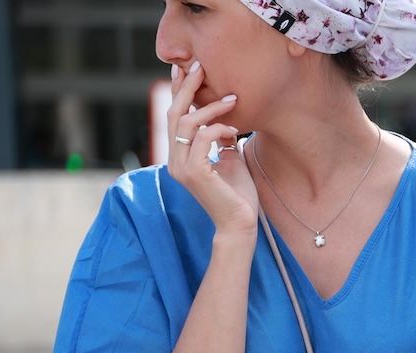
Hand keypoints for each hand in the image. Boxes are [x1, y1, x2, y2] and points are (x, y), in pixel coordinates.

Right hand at [166, 61, 257, 232]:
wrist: (241, 224)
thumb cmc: (238, 195)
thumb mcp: (230, 160)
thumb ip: (222, 141)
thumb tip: (225, 123)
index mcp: (180, 157)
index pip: (175, 119)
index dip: (179, 92)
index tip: (186, 69)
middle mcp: (175, 161)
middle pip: (174, 115)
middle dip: (186, 88)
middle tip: (199, 66)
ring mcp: (181, 168)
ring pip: (187, 124)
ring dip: (211, 108)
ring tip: (233, 98)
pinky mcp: (194, 174)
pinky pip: (202, 139)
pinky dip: (219, 129)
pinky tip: (235, 131)